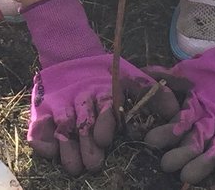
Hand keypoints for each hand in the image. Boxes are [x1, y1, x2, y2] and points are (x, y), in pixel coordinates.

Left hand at [22, 0, 176, 174]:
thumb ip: (156, 94)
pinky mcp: (44, 122)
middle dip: (88, 149)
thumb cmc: (106, 70)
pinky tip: (42, 143)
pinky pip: (40, 137)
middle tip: (91, 160)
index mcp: (106, 118)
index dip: (104, 129)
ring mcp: (64, 124)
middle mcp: (86, 125)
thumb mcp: (134, 77)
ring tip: (72, 156)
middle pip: (86, 141)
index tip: (105, 136)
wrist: (70, 54)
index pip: (106, 127)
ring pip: (65, 143)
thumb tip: (174, 110)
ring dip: (68, 151)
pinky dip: (42, 142)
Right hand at [144, 0, 214, 185]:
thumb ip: (164, 76)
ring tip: (189, 175)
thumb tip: (142, 75)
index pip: (177, 129)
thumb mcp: (186, 71)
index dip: (165, 136)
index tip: (151, 141)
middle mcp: (210, 128)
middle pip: (194, 147)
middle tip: (168, 164)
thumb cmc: (214, 65)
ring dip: (203, 166)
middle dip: (180, 157)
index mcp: (193, 115)